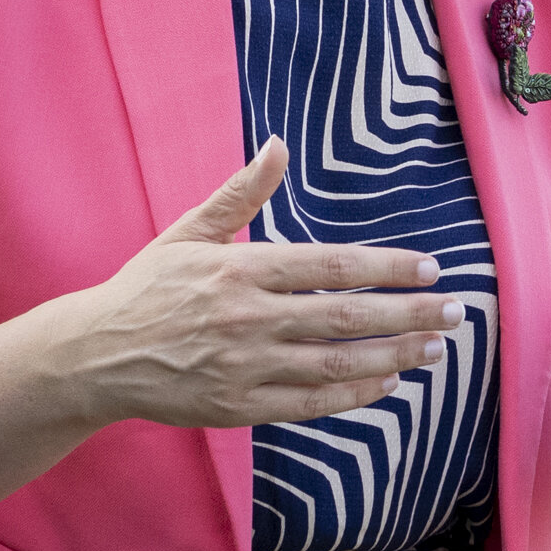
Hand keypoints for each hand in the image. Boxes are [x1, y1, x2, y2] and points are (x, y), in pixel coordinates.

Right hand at [62, 140, 460, 429]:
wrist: (94, 356)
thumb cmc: (147, 288)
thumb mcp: (188, 232)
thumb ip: (240, 193)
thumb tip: (277, 144)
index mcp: (240, 269)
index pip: (332, 266)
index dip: (388, 267)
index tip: (431, 268)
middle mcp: (248, 318)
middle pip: (346, 316)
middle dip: (410, 313)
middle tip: (456, 311)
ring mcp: (245, 366)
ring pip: (336, 362)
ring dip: (395, 355)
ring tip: (436, 348)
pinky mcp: (238, 406)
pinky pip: (310, 403)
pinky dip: (354, 394)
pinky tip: (389, 382)